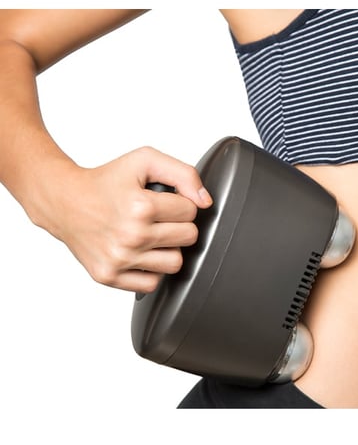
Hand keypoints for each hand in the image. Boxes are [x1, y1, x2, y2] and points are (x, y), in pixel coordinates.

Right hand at [39, 147, 211, 292]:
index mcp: (140, 206)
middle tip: (160, 218)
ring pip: (175, 263)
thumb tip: (205, 202)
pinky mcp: (109, 276)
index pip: (192, 211)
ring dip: (168, 248)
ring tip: (151, 235)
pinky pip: (153, 283)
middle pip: (189, 237)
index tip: (165, 201)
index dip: (182, 203)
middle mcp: (130, 235)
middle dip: (179, 224)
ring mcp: (119, 259)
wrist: (65, 201)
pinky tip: (141, 253)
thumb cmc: (106, 181)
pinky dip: (151, 270)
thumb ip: (183, 174)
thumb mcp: (145, 161)